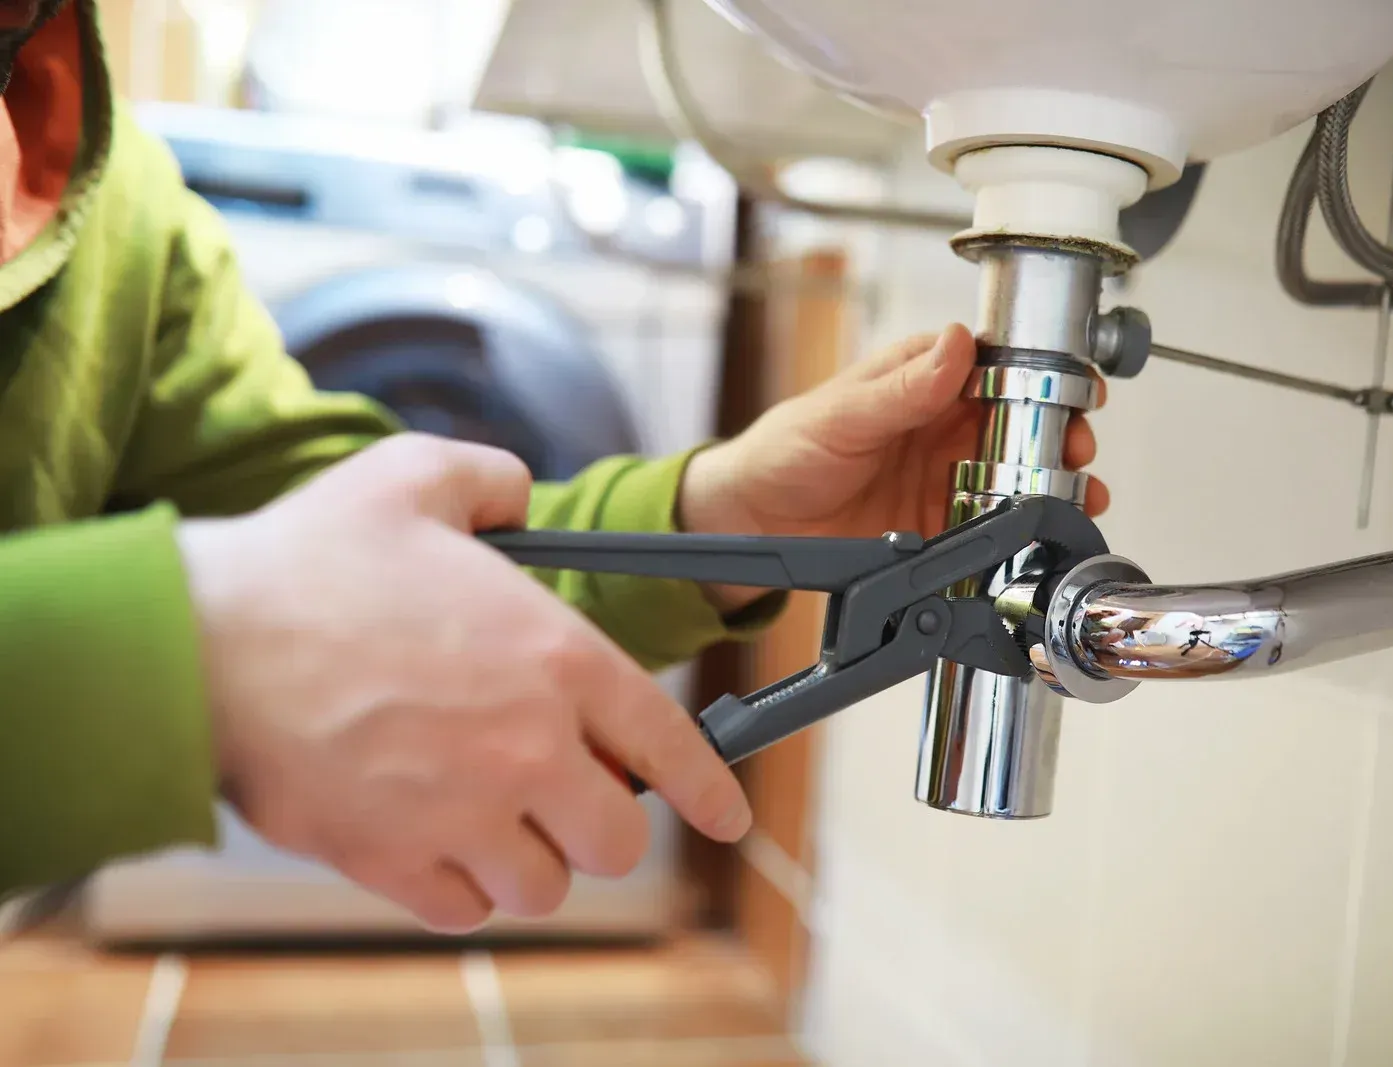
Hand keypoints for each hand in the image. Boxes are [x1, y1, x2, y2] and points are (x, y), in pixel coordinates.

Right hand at [177, 433, 750, 933]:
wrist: (197, 643)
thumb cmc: (307, 560)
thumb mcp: (414, 477)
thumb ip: (494, 481)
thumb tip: (520, 497)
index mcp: (552, 658)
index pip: (668, 745)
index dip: (708, 788)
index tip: (725, 813)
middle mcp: (525, 747)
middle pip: (616, 840)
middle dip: (602, 823)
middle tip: (568, 795)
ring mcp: (460, 814)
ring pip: (544, 886)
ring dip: (531, 858)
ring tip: (496, 817)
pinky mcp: (391, 861)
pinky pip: (463, 908)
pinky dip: (462, 886)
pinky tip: (438, 841)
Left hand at [680, 324, 1107, 610]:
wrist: (756, 521)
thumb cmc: (785, 450)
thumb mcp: (841, 414)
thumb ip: (901, 388)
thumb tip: (954, 345)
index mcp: (921, 377)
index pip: (995, 363)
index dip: (1039, 374)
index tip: (1070, 387)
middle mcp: (942, 423)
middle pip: (1022, 420)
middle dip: (1061, 432)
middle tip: (1079, 447)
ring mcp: (947, 473)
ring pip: (1018, 471)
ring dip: (1054, 481)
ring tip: (1079, 493)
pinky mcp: (942, 523)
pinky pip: (993, 524)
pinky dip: (1024, 528)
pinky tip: (1045, 532)